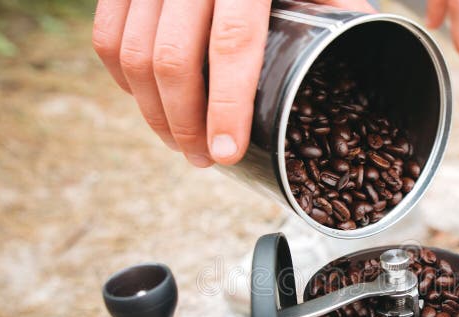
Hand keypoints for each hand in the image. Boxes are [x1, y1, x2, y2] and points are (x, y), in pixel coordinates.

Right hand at [93, 0, 374, 167]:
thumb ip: (335, 5)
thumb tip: (352, 61)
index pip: (231, 44)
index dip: (227, 107)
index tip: (227, 153)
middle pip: (172, 59)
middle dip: (184, 124)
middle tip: (203, 159)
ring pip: (131, 53)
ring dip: (151, 111)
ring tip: (179, 142)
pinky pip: (107, 33)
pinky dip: (122, 78)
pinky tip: (147, 101)